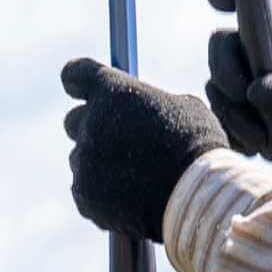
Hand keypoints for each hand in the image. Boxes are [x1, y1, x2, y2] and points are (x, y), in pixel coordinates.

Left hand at [62, 59, 227, 242]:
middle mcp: (91, 122)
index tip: (80, 88)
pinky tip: (132, 197)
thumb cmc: (197, 145)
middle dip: (92, 126)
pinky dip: (102, 193)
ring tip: (136, 176)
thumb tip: (145, 111)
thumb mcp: (183, 108)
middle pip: (74, 120)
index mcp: (112, 91)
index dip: (77, 81)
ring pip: (82, 158)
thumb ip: (151, 104)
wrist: (196, 196)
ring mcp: (85, 162)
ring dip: (100, 163)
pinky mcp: (84, 196)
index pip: (75, 74)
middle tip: (116, 138)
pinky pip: (85, 190)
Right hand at [206, 0, 271, 174]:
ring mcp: (247, 82)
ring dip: (237, 116)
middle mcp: (262, 55)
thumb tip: (254, 91)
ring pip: (216, 86)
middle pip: (223, 44)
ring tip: (269, 139)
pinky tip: (261, 146)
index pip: (259, 6)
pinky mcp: (238, 111)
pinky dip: (236, 134)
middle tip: (243, 97)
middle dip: (226, 71)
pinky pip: (219, 117)